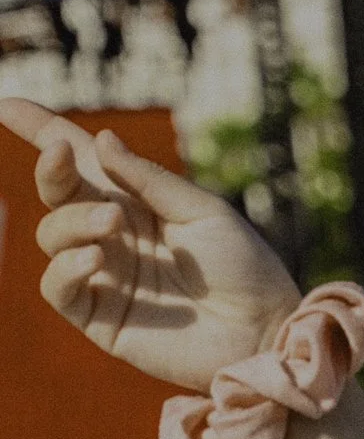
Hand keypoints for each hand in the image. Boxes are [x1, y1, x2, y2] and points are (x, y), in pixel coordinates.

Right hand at [0, 97, 298, 389]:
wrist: (264, 333)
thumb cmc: (245, 269)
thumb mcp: (203, 211)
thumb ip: (148, 179)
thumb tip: (99, 139)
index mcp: (138, 201)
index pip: (81, 160)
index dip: (43, 131)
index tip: (10, 105)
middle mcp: (114, 234)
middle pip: (58, 193)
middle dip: (50, 170)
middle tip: (61, 156)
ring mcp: (106, 275)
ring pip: (52, 235)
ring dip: (72, 221)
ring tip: (112, 225)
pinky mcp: (102, 318)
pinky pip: (58, 287)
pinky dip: (65, 267)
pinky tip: (95, 260)